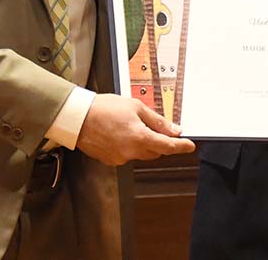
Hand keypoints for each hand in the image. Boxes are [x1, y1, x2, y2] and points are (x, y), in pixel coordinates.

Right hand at [75, 93, 195, 165]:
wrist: (77, 117)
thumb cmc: (104, 108)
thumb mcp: (136, 107)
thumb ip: (157, 120)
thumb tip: (174, 129)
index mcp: (140, 137)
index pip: (168, 146)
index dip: (181, 146)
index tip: (190, 145)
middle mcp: (131, 151)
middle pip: (155, 151)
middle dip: (159, 142)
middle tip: (156, 127)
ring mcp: (120, 158)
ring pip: (141, 154)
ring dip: (143, 144)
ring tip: (130, 125)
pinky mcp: (110, 160)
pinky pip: (126, 155)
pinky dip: (128, 146)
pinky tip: (119, 133)